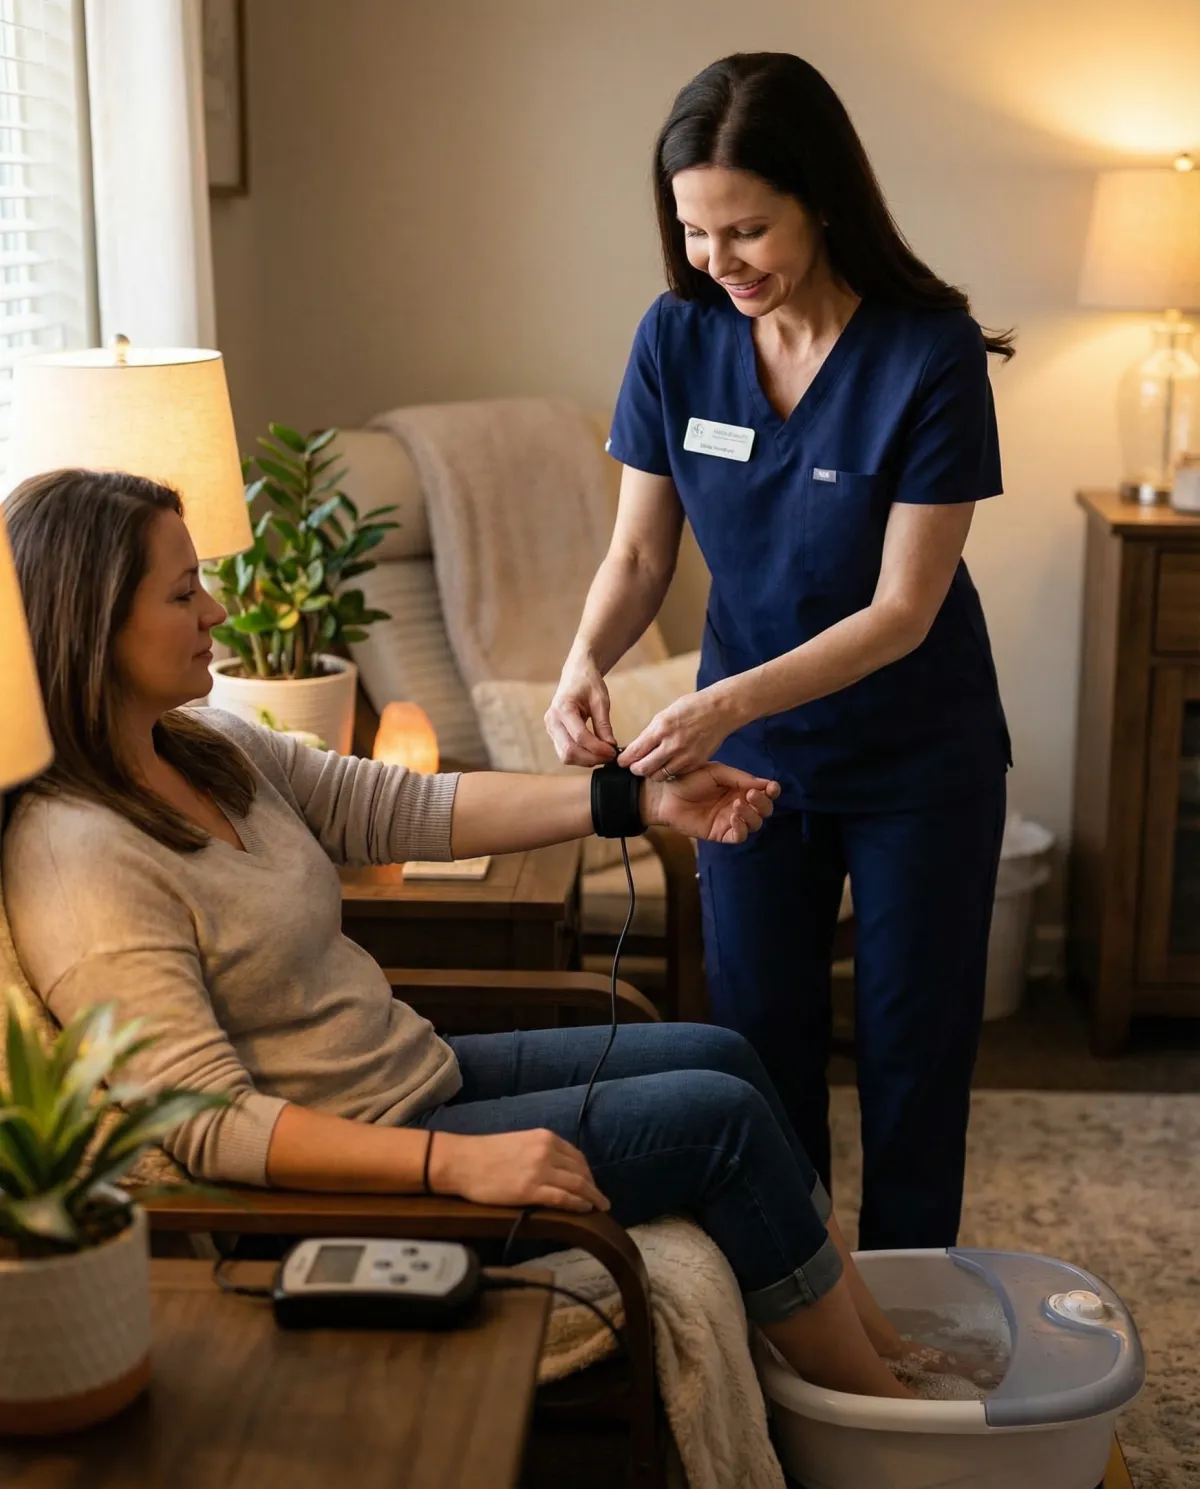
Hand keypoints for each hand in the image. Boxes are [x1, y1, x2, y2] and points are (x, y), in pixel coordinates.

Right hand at [428, 1128, 610, 1212]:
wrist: (462, 1162)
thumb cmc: (486, 1154)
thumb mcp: (520, 1142)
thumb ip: (540, 1151)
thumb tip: (557, 1168)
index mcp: (545, 1138)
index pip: (576, 1156)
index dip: (587, 1172)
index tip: (591, 1183)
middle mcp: (547, 1151)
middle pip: (581, 1170)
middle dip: (593, 1186)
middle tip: (598, 1199)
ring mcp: (540, 1170)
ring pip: (577, 1185)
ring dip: (592, 1197)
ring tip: (600, 1206)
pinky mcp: (531, 1190)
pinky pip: (563, 1198)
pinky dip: (578, 1204)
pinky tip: (585, 1209)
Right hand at [545, 649, 617, 766]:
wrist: (575, 674)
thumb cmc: (588, 683)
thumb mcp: (601, 700)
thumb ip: (604, 724)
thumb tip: (610, 747)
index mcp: (563, 708)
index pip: (580, 737)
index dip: (598, 748)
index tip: (614, 751)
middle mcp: (552, 720)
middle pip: (569, 752)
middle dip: (591, 758)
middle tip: (610, 756)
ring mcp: (550, 728)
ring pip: (565, 756)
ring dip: (586, 760)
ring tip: (604, 754)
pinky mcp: (554, 734)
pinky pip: (565, 752)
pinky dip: (581, 756)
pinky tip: (595, 752)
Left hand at [618, 684, 741, 779]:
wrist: (720, 710)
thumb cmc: (691, 708)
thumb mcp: (665, 715)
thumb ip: (651, 733)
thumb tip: (636, 748)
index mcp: (661, 729)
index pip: (635, 751)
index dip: (624, 760)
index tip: (621, 761)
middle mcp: (672, 745)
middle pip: (644, 768)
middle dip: (635, 769)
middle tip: (634, 766)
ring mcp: (685, 756)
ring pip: (659, 776)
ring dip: (652, 772)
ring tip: (651, 766)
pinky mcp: (695, 763)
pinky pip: (675, 774)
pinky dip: (668, 772)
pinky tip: (668, 764)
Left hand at [642, 765, 778, 844]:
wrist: (665, 795)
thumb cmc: (688, 779)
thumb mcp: (715, 772)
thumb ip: (739, 778)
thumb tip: (765, 784)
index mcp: (739, 788)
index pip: (764, 792)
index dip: (772, 791)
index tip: (771, 787)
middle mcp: (738, 804)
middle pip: (764, 810)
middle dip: (763, 803)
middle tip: (751, 795)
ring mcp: (730, 820)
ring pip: (755, 824)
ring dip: (752, 815)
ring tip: (736, 805)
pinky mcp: (720, 834)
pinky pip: (740, 836)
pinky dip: (742, 828)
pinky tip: (733, 817)